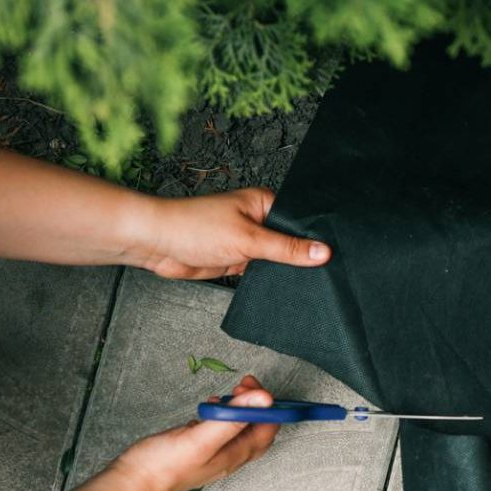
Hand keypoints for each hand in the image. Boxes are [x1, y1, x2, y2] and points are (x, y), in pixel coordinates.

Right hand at [108, 375, 279, 490]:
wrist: (131, 485)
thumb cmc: (163, 466)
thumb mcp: (201, 438)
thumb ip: (232, 418)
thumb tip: (264, 399)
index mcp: (234, 455)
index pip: (267, 428)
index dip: (266, 405)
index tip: (250, 386)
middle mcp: (228, 457)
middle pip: (256, 429)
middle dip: (256, 405)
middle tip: (242, 385)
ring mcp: (213, 455)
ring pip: (238, 429)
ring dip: (238, 409)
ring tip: (225, 395)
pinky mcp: (197, 451)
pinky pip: (220, 431)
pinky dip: (221, 416)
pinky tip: (208, 409)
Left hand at [129, 188, 330, 278]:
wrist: (156, 244)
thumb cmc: (193, 226)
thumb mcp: (248, 239)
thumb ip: (286, 248)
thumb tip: (322, 251)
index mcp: (264, 202)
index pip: (300, 221)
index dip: (316, 238)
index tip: (334, 255)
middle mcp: (258, 219)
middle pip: (290, 241)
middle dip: (299, 257)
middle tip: (321, 273)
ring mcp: (248, 240)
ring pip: (276, 259)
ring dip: (282, 269)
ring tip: (302, 281)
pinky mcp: (237, 259)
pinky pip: (261, 271)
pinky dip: (267, 279)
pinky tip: (278, 287)